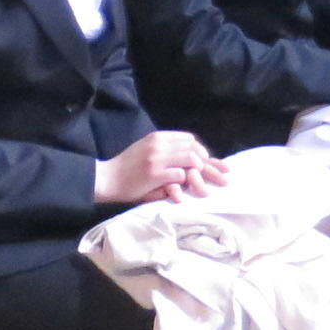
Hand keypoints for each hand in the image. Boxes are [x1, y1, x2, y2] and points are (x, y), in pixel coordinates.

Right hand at [97, 131, 224, 204]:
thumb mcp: (146, 151)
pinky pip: (180, 175)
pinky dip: (186, 183)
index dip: (203, 152)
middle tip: (223, 177)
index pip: (189, 140)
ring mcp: (157, 158)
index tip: (213, 165)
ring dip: (201, 175)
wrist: (106, 178)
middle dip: (211, 164)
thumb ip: (166, 151)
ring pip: (191, 160)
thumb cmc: (127, 168)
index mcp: (158, 137)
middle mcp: (159, 144)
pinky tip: (189, 192)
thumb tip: (192, 159)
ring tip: (207, 188)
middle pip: (195, 149)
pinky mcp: (154, 173)